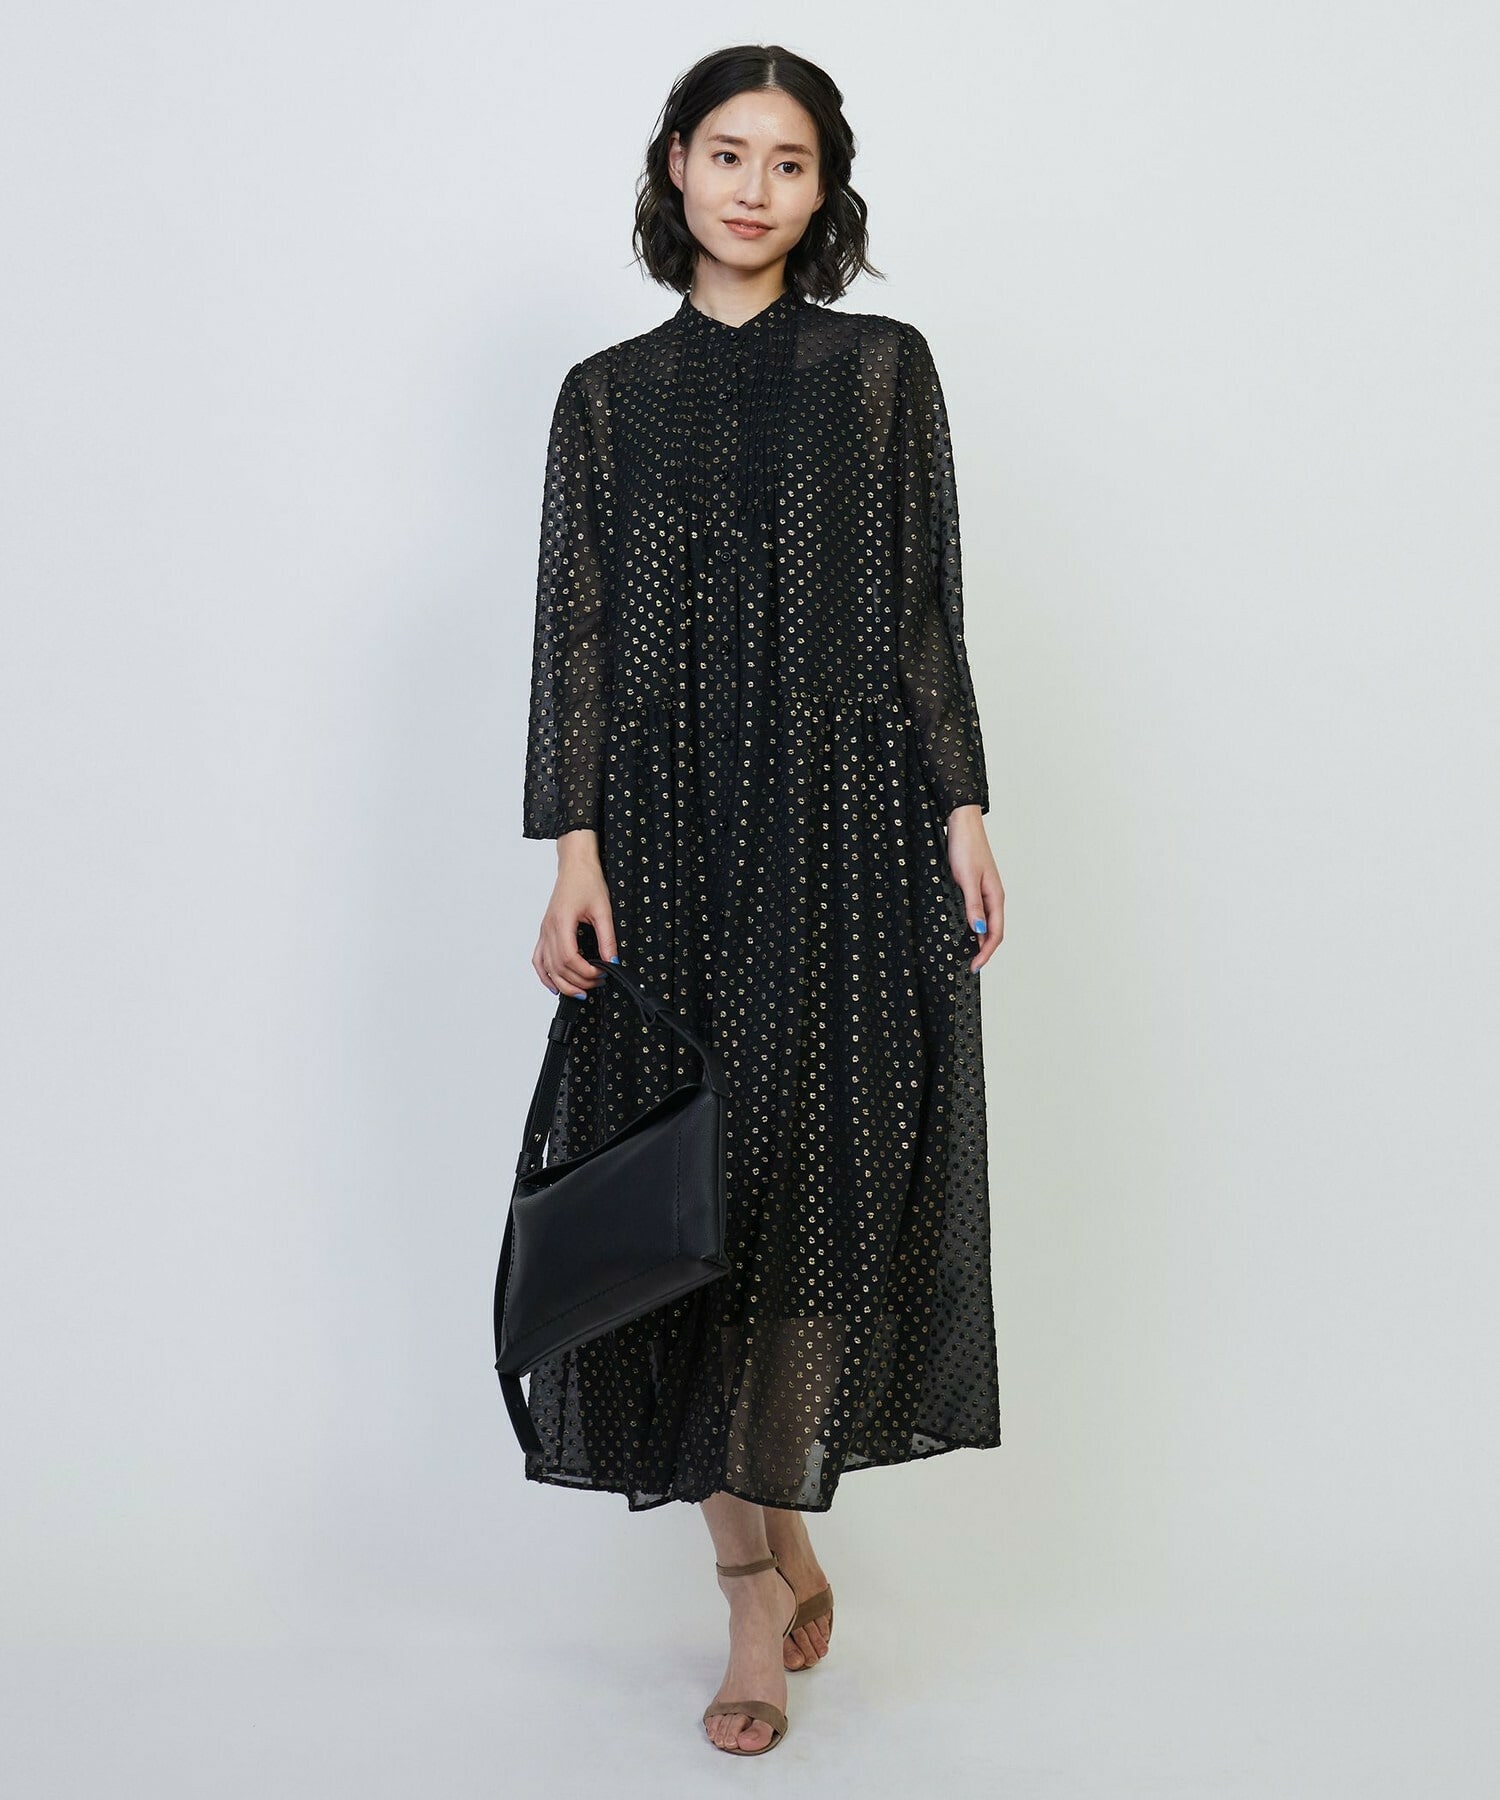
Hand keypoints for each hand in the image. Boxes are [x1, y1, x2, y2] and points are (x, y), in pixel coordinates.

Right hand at [532, 830, 618, 996]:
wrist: (575, 866)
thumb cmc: (587, 882)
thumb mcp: (603, 909)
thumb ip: (608, 938)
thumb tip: (612, 961)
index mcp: (562, 921)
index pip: (570, 958)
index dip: (585, 971)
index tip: (602, 974)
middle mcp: (548, 929)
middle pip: (558, 967)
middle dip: (578, 981)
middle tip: (597, 984)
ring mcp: (544, 931)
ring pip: (546, 967)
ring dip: (562, 983)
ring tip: (580, 992)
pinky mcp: (545, 932)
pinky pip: (539, 958)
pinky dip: (545, 975)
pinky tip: (554, 985)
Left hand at [945, 806, 1003, 973]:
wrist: (962, 824)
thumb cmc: (966, 848)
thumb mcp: (966, 879)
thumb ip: (973, 906)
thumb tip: (978, 931)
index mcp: (995, 896)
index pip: (995, 933)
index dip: (986, 952)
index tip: (975, 967)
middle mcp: (993, 896)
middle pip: (994, 931)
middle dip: (984, 951)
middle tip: (971, 967)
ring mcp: (985, 892)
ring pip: (987, 923)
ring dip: (979, 940)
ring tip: (967, 955)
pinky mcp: (976, 886)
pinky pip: (978, 912)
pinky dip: (974, 926)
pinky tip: (964, 931)